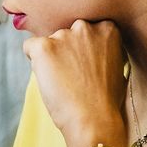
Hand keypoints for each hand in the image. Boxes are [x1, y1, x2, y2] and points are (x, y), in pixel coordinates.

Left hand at [24, 19, 127, 146]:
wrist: (94, 119)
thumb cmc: (106, 99)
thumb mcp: (116, 65)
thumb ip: (102, 49)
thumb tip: (87, 48)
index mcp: (106, 28)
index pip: (85, 29)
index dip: (82, 49)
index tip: (86, 65)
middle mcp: (85, 26)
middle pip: (66, 33)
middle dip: (67, 50)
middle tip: (74, 75)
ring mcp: (63, 35)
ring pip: (49, 42)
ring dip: (52, 58)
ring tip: (64, 82)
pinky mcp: (44, 47)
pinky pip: (30, 47)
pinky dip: (34, 62)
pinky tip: (48, 78)